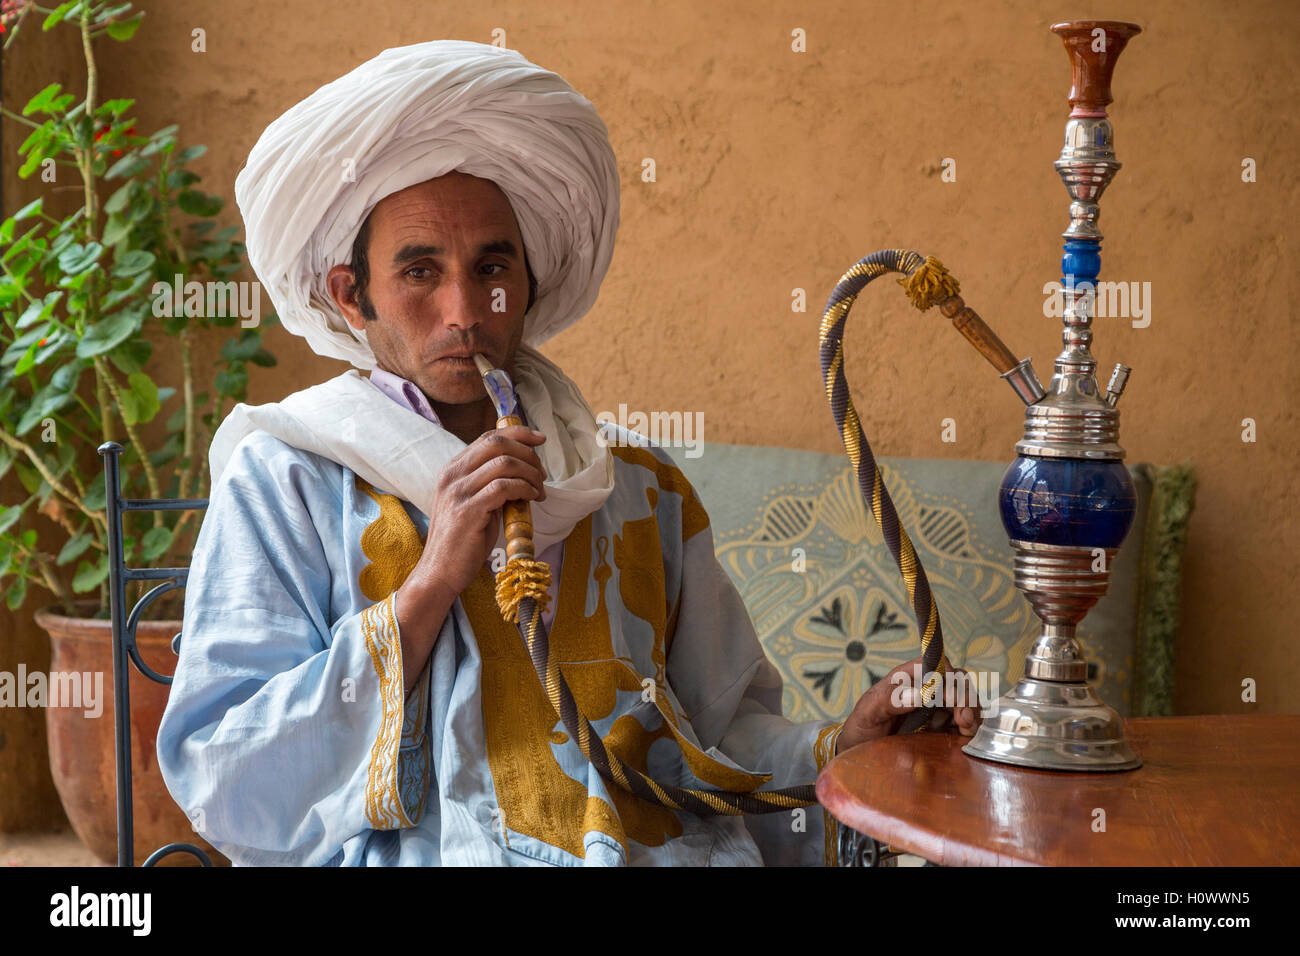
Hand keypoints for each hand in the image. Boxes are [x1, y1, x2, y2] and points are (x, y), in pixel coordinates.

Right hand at [406, 424, 548, 603]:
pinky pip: (503, 487)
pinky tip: (531, 499)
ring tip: (539, 491)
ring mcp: (458, 492)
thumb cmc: (463, 541)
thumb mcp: (476, 504)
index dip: (517, 433)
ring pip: (503, 463)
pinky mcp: (467, 511)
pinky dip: (524, 489)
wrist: (440, 572)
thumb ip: (492, 484)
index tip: (540, 439)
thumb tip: (525, 472)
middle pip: (496, 444)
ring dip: (530, 474)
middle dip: (527, 453)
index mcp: (453, 470)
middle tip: (541, 473)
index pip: (488, 437)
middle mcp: (452, 475)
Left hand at [834, 655, 982, 754]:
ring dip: (971, 713)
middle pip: (957, 682)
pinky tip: (964, 737)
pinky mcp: (943, 728)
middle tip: (963, 719)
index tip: (951, 697)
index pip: (936, 665)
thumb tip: (916, 695)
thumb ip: (888, 700)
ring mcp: (937, 709)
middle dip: (965, 698)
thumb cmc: (862, 725)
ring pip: (965, 702)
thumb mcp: (868, 712)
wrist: (861, 751)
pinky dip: (970, 728)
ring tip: (965, 729)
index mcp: (908, 678)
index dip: (948, 676)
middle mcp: (927, 690)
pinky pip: (964, 723)